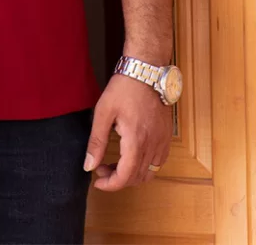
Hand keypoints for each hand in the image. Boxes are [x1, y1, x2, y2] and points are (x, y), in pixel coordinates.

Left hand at [84, 73, 172, 190]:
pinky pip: (158, 162)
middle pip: (137, 177)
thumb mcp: (104, 112)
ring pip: (149, 173)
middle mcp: (153, 144)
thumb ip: (96, 141)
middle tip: (101, 168)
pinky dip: (145, 167)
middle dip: (117, 179)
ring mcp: (162, 141)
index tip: (97, 181)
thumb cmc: (124, 87)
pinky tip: (131, 156)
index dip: (110, 184)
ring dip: (131, 175)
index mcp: (136, 140)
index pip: (125, 176)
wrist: (146, 71)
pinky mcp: (166, 136)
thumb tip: (89, 165)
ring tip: (114, 163)